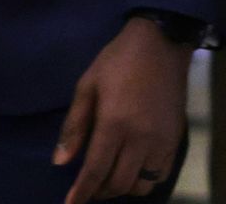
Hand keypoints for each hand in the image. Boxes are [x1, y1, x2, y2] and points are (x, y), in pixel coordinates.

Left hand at [55, 17, 193, 201]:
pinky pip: (160, 174)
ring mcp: (162, 142)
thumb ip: (74, 127)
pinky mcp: (175, 141)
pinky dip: (142, 180)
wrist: (160, 47)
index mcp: (114, 125)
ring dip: (121, 188)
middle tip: (85, 189)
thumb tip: (60, 161)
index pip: (95, 170)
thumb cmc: (116, 63)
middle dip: (100, 192)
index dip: (82, 192)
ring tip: (105, 179)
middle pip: (120, 183)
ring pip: (142, 184)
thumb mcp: (85, 87)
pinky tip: (128, 171)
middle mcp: (141, 140)